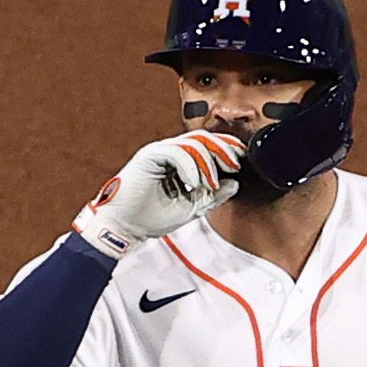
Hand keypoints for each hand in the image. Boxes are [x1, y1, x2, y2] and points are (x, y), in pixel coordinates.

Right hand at [73, 131, 248, 258]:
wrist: (124, 227)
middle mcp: (171, 153)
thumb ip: (213, 195)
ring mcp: (159, 152)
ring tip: (209, 184)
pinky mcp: (149, 155)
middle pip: (203, 139)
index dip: (227, 148)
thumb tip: (235, 183)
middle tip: (234, 165)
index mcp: (181, 162)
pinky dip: (190, 167)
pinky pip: (176, 152)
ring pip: (192, 144)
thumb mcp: (192, 207)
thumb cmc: (152, 217)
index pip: (208, 146)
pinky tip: (193, 184)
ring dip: (208, 163)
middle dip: (223, 150)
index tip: (242, 161)